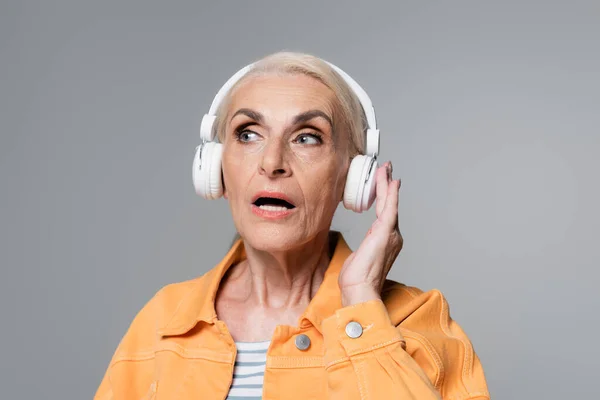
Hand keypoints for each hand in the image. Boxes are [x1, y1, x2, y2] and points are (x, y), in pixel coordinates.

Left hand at [338, 161, 402, 306]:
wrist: (360, 290)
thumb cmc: (357, 279)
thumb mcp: (360, 258)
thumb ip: (365, 249)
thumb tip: (363, 249)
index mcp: (386, 241)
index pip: (385, 213)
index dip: (385, 196)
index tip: (384, 183)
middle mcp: (392, 236)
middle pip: (389, 205)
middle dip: (388, 185)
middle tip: (387, 168)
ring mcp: (391, 234)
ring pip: (389, 203)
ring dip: (387, 184)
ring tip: (385, 169)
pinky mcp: (386, 233)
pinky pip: (389, 209)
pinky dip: (391, 194)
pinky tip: (392, 182)